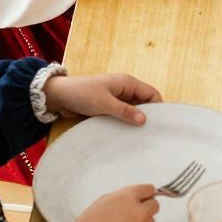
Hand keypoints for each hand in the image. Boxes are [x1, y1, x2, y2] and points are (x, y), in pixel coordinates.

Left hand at [41, 71, 160, 124]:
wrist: (60, 96)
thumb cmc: (83, 94)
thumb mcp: (105, 103)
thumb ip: (125, 111)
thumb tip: (145, 120)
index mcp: (127, 83)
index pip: (151, 93)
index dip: (158, 107)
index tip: (160, 125)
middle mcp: (125, 90)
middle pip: (144, 103)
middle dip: (148, 116)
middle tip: (151, 135)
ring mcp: (117, 99)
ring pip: (133, 110)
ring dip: (135, 120)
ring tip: (140, 138)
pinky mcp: (109, 107)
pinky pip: (122, 115)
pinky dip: (125, 122)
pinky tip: (126, 135)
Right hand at [57, 184, 160, 221]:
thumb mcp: (103, 202)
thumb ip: (123, 198)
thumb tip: (135, 199)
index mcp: (128, 197)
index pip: (149, 189)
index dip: (145, 194)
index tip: (144, 197)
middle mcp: (139, 212)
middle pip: (155, 205)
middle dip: (146, 208)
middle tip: (133, 215)